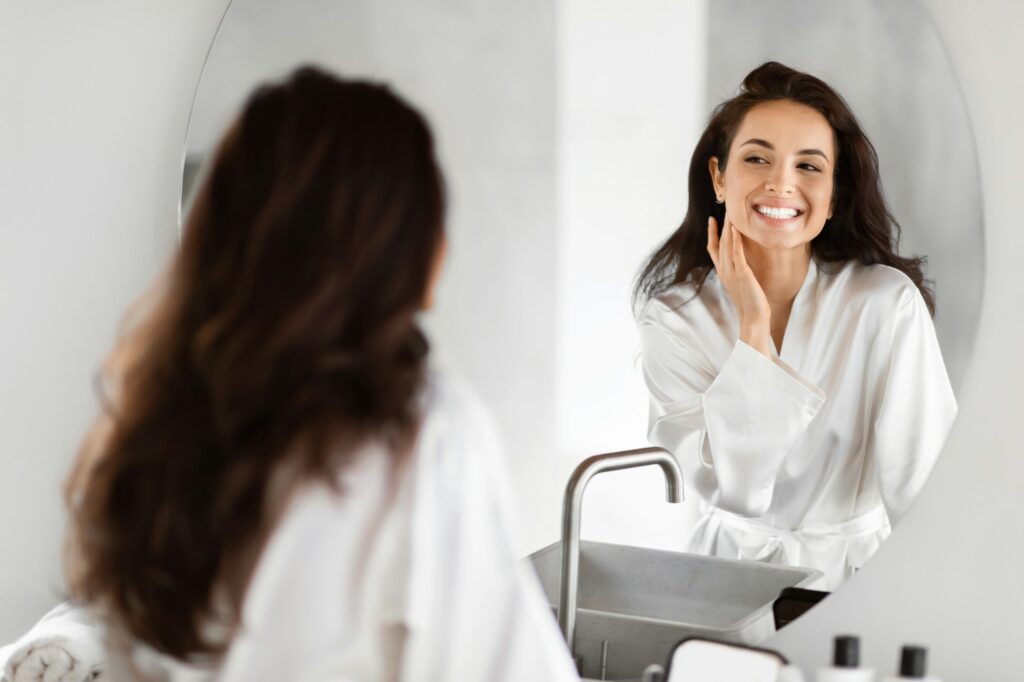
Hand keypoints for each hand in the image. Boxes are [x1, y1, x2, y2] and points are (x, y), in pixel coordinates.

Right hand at [707, 215, 771, 355]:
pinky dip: (735, 239)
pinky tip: (735, 228)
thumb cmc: (750, 303)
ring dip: (728, 227)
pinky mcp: (741, 272)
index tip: (712, 219)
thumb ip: (739, 272)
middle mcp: (724, 270)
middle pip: (720, 242)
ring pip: (727, 244)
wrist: (753, 317)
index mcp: (722, 272)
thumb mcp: (742, 284)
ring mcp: (731, 271)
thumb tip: (743, 264)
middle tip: (725, 208)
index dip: (712, 233)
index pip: (713, 248)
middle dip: (722, 224)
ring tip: (730, 212)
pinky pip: (736, 252)